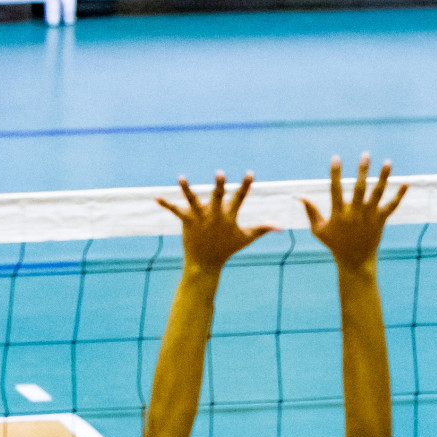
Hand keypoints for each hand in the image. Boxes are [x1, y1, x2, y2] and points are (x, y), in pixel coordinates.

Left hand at [157, 172, 276, 273]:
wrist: (205, 264)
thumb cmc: (227, 249)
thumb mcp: (246, 238)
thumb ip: (263, 229)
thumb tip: (281, 227)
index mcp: (229, 217)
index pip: (240, 198)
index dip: (245, 185)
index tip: (250, 173)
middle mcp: (214, 216)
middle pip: (217, 197)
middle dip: (218, 185)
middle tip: (219, 173)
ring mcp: (199, 219)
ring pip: (192, 200)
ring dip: (186, 189)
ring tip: (181, 178)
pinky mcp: (187, 222)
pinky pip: (175, 211)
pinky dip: (166, 204)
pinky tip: (155, 198)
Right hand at [301, 154, 407, 272]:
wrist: (355, 261)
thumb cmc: (334, 244)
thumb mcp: (318, 229)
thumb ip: (310, 211)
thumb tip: (298, 196)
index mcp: (339, 213)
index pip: (335, 189)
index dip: (335, 173)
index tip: (336, 157)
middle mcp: (355, 213)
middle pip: (359, 188)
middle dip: (362, 171)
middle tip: (365, 154)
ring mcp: (369, 216)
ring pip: (378, 193)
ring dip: (383, 177)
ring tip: (388, 162)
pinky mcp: (381, 220)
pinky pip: (392, 206)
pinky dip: (399, 195)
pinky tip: (406, 183)